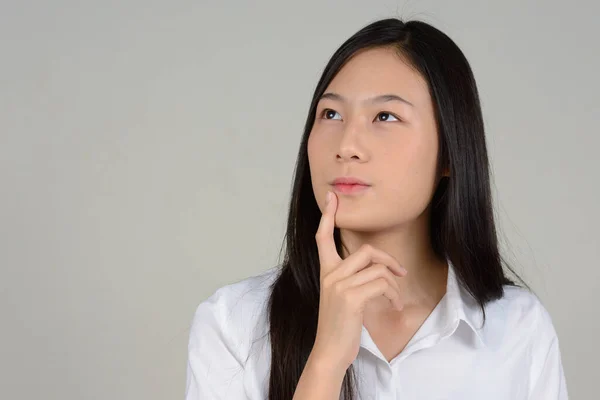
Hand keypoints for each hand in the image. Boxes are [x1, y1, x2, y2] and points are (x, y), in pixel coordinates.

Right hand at [310, 191, 407, 371]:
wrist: (330, 352)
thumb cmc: (339, 326)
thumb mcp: (340, 297)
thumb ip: (351, 279)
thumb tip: (378, 270)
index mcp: (326, 272)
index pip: (322, 237)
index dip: (328, 215)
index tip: (332, 197)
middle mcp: (330, 274)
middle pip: (366, 251)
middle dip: (388, 260)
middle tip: (400, 272)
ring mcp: (339, 285)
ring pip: (378, 269)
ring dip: (394, 285)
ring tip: (394, 299)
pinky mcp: (351, 298)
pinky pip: (382, 284)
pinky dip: (393, 295)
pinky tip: (393, 306)